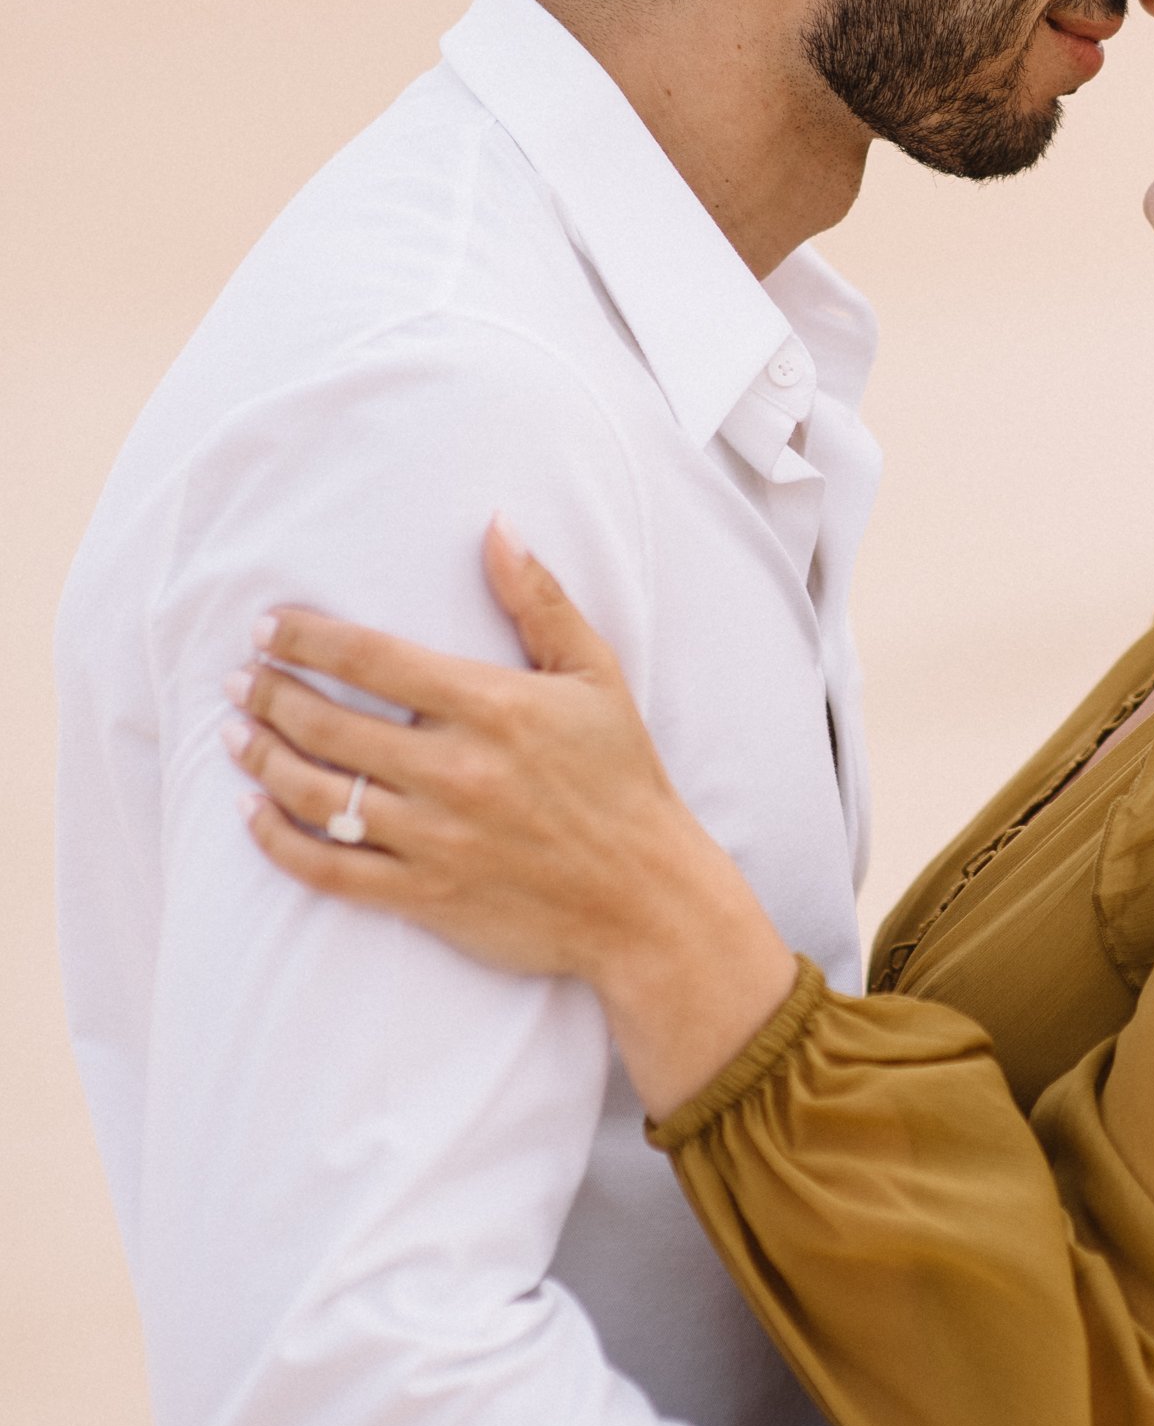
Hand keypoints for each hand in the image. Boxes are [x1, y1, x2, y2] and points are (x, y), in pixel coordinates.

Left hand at [222, 517, 797, 1110]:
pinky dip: (278, 842)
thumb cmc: (622, 779)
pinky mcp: (425, 896)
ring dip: (261, 759)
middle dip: (268, 694)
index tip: (268, 627)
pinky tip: (254, 814)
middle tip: (238, 678)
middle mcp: (455, 772)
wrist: (646, 900)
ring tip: (235, 734)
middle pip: (328, 725)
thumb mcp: (596, 676)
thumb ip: (540, 599)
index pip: (373, 659)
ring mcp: (435, 839)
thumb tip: (497, 525)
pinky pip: (329, 869)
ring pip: (316, 795)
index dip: (307, 638)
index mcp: (493, 708)